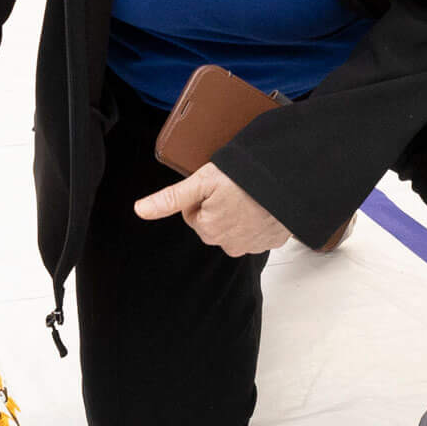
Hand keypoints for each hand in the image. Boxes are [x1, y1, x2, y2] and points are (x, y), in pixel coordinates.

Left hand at [133, 164, 292, 256]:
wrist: (286, 182)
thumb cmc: (244, 179)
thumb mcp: (202, 182)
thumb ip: (171, 198)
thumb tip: (140, 210)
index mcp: (208, 230)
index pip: (195, 213)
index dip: (202, 196)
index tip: (216, 186)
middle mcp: (229, 245)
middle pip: (215, 222)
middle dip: (220, 207)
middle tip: (233, 189)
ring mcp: (254, 246)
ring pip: (236, 228)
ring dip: (240, 214)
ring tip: (249, 195)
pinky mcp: (273, 241)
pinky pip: (259, 231)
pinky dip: (260, 219)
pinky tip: (263, 205)